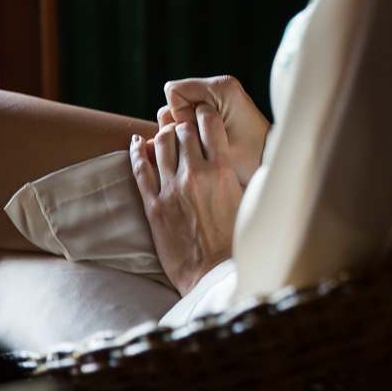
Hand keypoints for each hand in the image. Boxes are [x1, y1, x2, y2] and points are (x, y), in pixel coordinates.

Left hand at [130, 104, 242, 295]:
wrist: (212, 275)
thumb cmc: (236, 242)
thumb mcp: (249, 203)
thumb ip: (245, 178)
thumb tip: (255, 160)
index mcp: (223, 172)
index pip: (211, 126)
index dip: (207, 115)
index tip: (205, 115)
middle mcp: (196, 175)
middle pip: (183, 130)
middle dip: (185, 122)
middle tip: (185, 122)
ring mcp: (171, 188)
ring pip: (160, 143)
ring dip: (164, 134)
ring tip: (167, 134)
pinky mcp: (153, 205)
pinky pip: (139, 168)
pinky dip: (136, 151)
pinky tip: (137, 142)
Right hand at [164, 76, 270, 186]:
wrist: (271, 164)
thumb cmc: (249, 159)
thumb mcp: (216, 146)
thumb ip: (185, 133)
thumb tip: (154, 134)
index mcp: (222, 87)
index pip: (174, 92)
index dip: (179, 115)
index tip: (198, 135)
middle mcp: (220, 86)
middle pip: (175, 100)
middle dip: (180, 123)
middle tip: (201, 142)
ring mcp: (219, 98)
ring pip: (181, 110)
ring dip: (185, 130)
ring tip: (205, 145)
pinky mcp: (219, 109)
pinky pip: (191, 115)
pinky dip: (192, 131)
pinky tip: (204, 145)